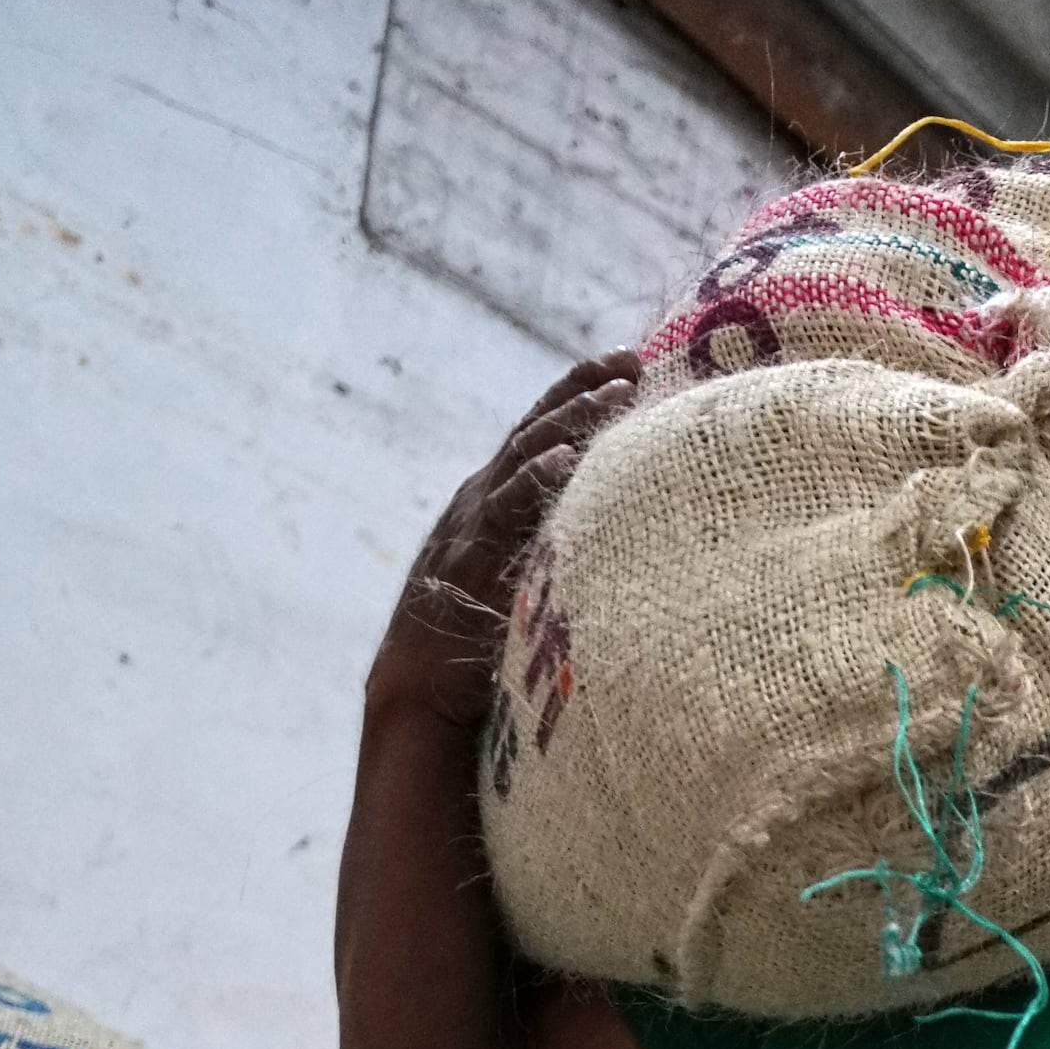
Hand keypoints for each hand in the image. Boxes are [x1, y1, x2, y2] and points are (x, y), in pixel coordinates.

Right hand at [366, 346, 645, 732]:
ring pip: (523, 456)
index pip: (538, 431)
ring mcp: (471, 524)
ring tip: (614, 394)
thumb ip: (552, 543)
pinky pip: (506, 511)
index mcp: (492, 498)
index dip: (577, 391)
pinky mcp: (470, 558)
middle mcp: (480, 499)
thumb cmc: (479, 640)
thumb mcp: (521, 575)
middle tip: (630, 361)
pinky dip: (535, 480)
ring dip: (570, 421)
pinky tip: (567, 458)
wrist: (418, 687)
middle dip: (581, 389)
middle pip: (534, 428)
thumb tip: (616, 528)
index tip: (624, 361)